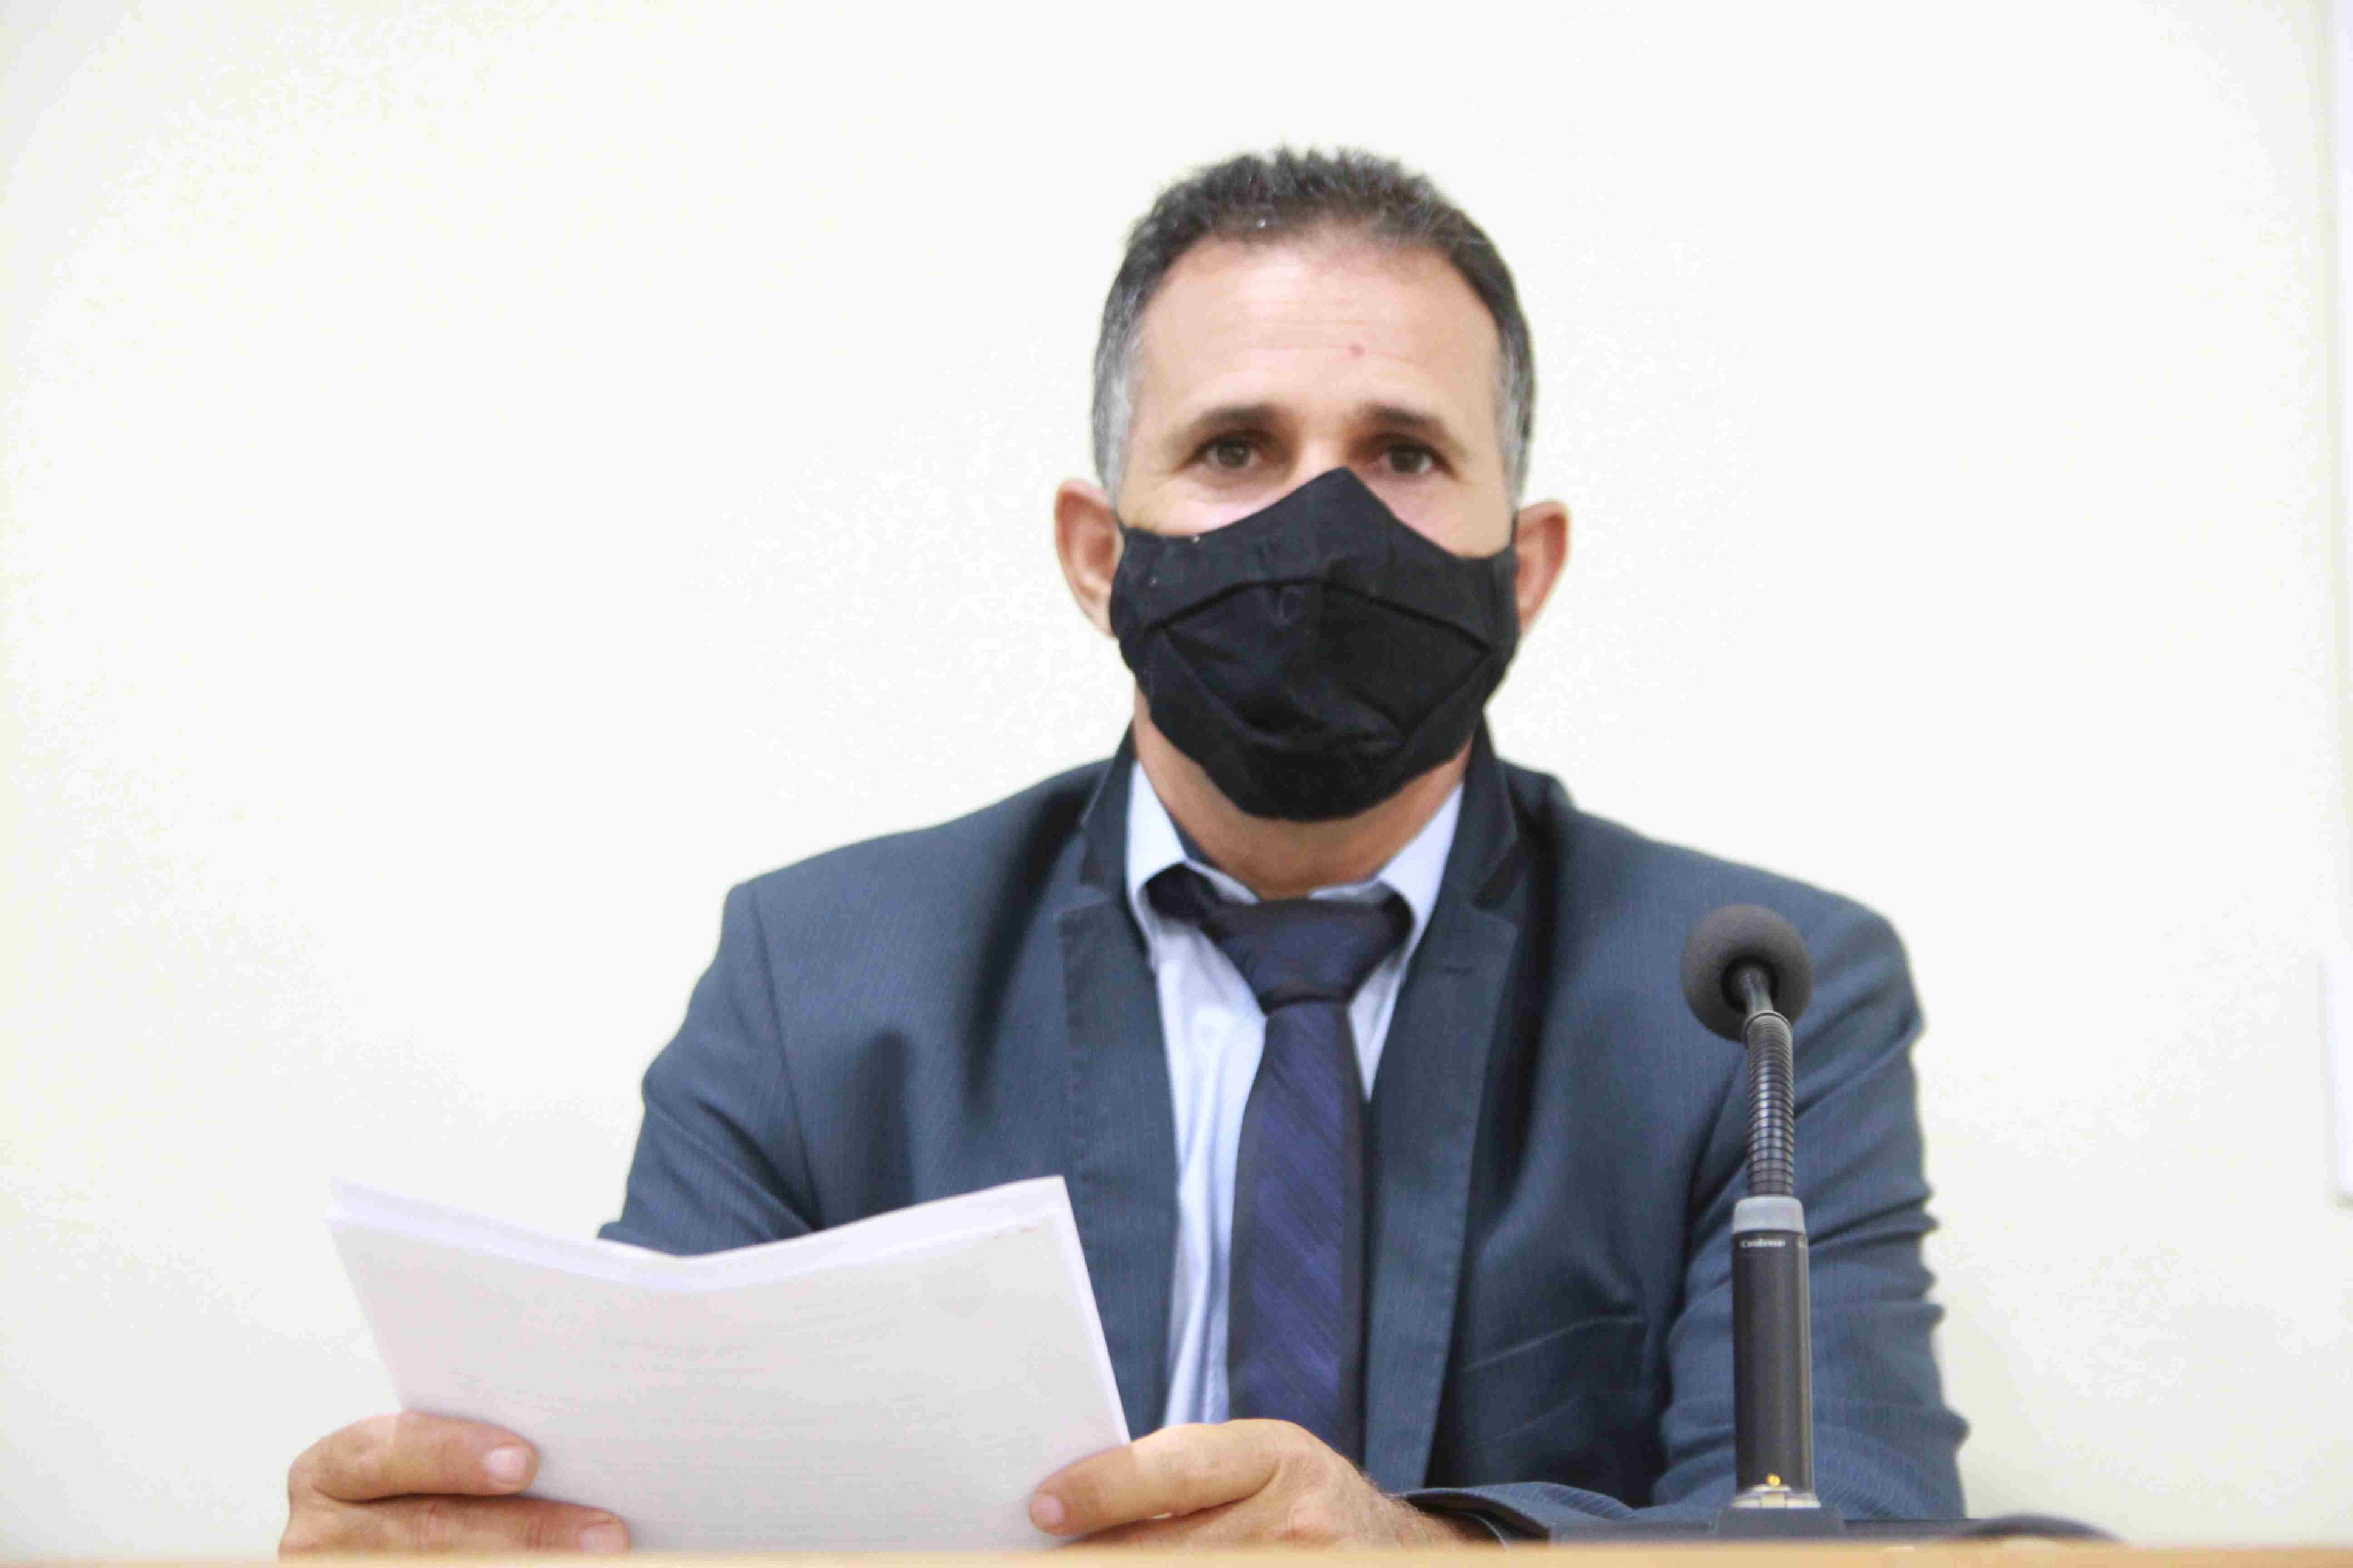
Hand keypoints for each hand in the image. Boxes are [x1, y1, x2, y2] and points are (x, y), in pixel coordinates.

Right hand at [281, 1412, 628, 1553]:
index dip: (455, 1455)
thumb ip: (484, 1451)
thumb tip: (568, 1452)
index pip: (390, 1452)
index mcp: (334, 1470)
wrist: (396, 1544)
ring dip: (529, 1565)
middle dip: (527, 1532)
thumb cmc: (435, 1493)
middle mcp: (319, 1535)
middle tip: (606, 1533)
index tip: (526, 1462)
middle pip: (430, 1532)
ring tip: (598, 1558)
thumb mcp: (433, 1467)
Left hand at [1028, 1419, 1490, 1546]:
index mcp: (1275, 1456)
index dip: (1105, 1489)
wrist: (1386, 1550)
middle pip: (1171, 1548)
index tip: (1046, 1505)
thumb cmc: (1293, 1498)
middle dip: (1104, 1555)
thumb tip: (1073, 1507)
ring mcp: (1303, 1566)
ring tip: (1094, 1558)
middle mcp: (1297, 1518)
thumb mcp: (1252, 1465)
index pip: (1177, 1469)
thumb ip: (1178, 1478)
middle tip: (1050, 1552)